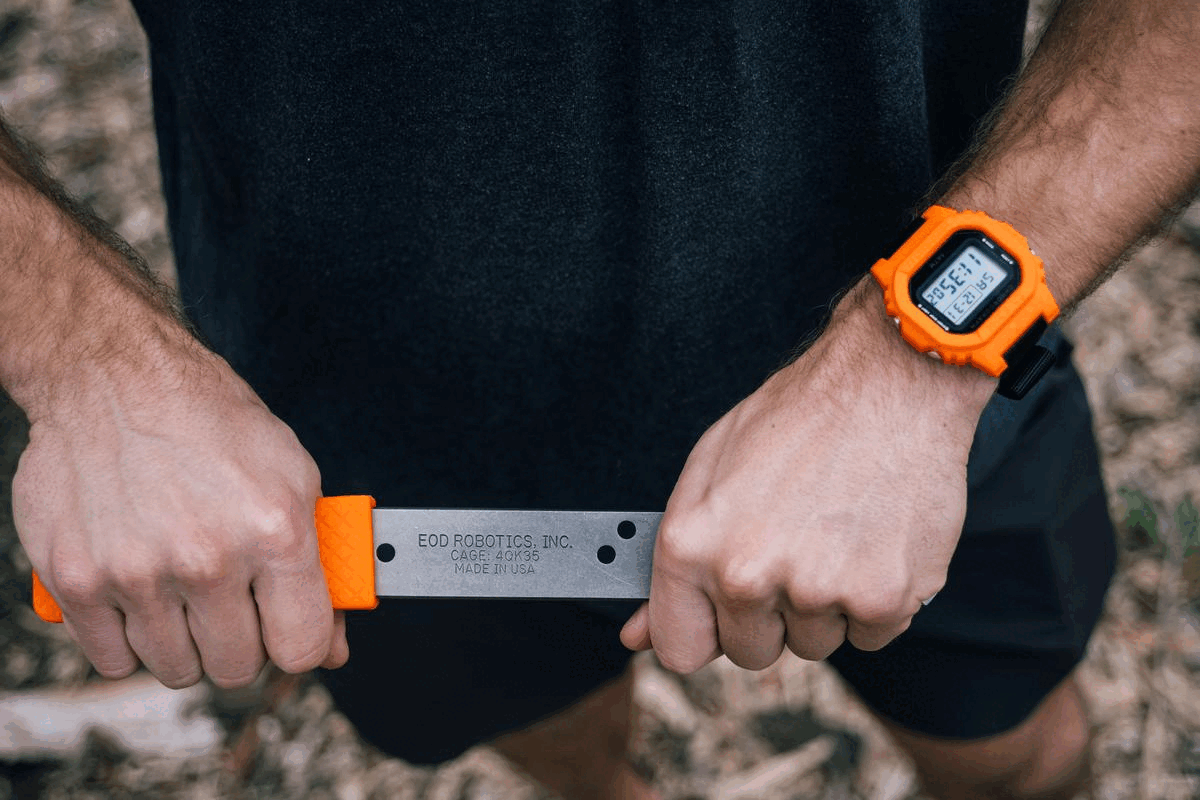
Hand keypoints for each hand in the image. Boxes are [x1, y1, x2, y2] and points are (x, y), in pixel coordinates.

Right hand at [13, 336, 346, 688]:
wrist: (115, 378)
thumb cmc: (213, 424)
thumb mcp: (294, 477)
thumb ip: (320, 566)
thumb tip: (334, 646)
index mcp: (274, 531)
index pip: (301, 647)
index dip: (301, 646)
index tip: (287, 632)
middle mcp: (207, 557)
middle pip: (236, 667)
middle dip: (241, 642)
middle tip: (232, 603)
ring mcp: (137, 572)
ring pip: (177, 668)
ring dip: (184, 641)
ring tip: (183, 587)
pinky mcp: (76, 579)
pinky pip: (113, 660)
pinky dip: (129, 639)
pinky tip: (141, 595)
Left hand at [621, 280, 994, 671]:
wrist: (888, 382)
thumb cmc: (797, 418)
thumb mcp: (710, 472)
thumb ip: (674, 563)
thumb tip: (637, 634)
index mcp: (693, 545)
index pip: (681, 648)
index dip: (706, 631)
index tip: (723, 614)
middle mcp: (748, 575)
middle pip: (752, 652)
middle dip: (770, 615)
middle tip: (794, 548)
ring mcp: (817, 591)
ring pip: (815, 643)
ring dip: (826, 605)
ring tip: (836, 532)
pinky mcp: (883, 598)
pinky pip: (871, 634)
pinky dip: (876, 598)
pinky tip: (872, 539)